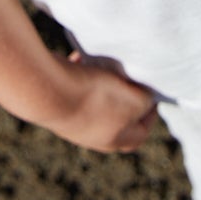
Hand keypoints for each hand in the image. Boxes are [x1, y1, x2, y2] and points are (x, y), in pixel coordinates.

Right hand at [40, 51, 159, 153]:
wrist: (48, 90)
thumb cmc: (95, 98)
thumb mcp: (133, 101)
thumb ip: (145, 102)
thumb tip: (146, 98)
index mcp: (114, 140)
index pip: (140, 134)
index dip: (151, 113)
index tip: (152, 93)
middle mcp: (93, 136)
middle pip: (117, 118)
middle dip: (125, 97)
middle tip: (129, 78)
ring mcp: (73, 121)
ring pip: (95, 101)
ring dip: (102, 82)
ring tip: (104, 65)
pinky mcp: (57, 103)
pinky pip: (75, 87)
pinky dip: (81, 73)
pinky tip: (81, 59)